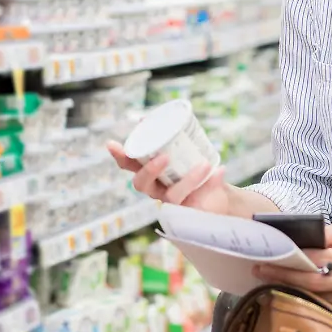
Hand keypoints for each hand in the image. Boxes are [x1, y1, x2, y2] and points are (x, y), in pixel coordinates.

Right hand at [106, 141, 231, 214]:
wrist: (218, 196)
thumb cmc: (194, 171)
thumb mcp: (183, 152)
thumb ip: (170, 137)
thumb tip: (147, 118)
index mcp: (150, 174)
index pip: (129, 165)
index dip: (120, 156)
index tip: (111, 144)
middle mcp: (156, 190)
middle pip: (142, 184)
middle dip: (150, 170)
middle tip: (164, 157)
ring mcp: (173, 203)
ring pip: (172, 195)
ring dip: (189, 178)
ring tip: (204, 164)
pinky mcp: (191, 212)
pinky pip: (201, 200)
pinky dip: (212, 182)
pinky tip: (221, 170)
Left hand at [253, 225, 331, 313]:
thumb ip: (326, 233)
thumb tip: (300, 233)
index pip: (316, 258)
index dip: (292, 258)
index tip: (270, 256)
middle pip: (310, 281)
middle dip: (283, 275)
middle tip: (260, 269)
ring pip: (309, 297)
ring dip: (284, 289)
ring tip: (264, 280)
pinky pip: (312, 307)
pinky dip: (294, 300)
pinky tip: (278, 292)